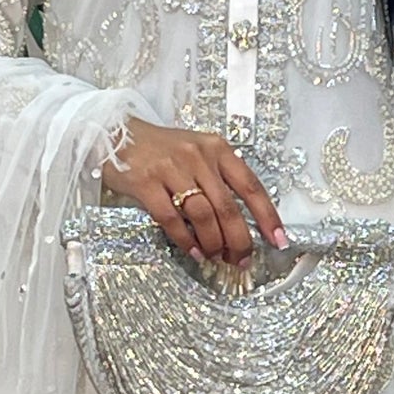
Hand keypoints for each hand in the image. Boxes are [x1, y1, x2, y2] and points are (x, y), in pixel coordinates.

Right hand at [101, 121, 286, 266]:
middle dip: (239, 240)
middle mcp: (198, 156)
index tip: (278, 240)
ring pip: (203, 215)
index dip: (267, 216)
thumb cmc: (161, 149)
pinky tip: (192, 251)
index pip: (250, 186)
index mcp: (217, 149)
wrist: (116, 134)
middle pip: (228, 207)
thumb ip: (218, 178)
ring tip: (214, 256)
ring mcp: (171, 169)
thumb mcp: (197, 152)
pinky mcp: (146, 183)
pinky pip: (172, 219)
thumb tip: (239, 223)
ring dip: (213, 243)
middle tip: (241, 260)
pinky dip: (185, 240)